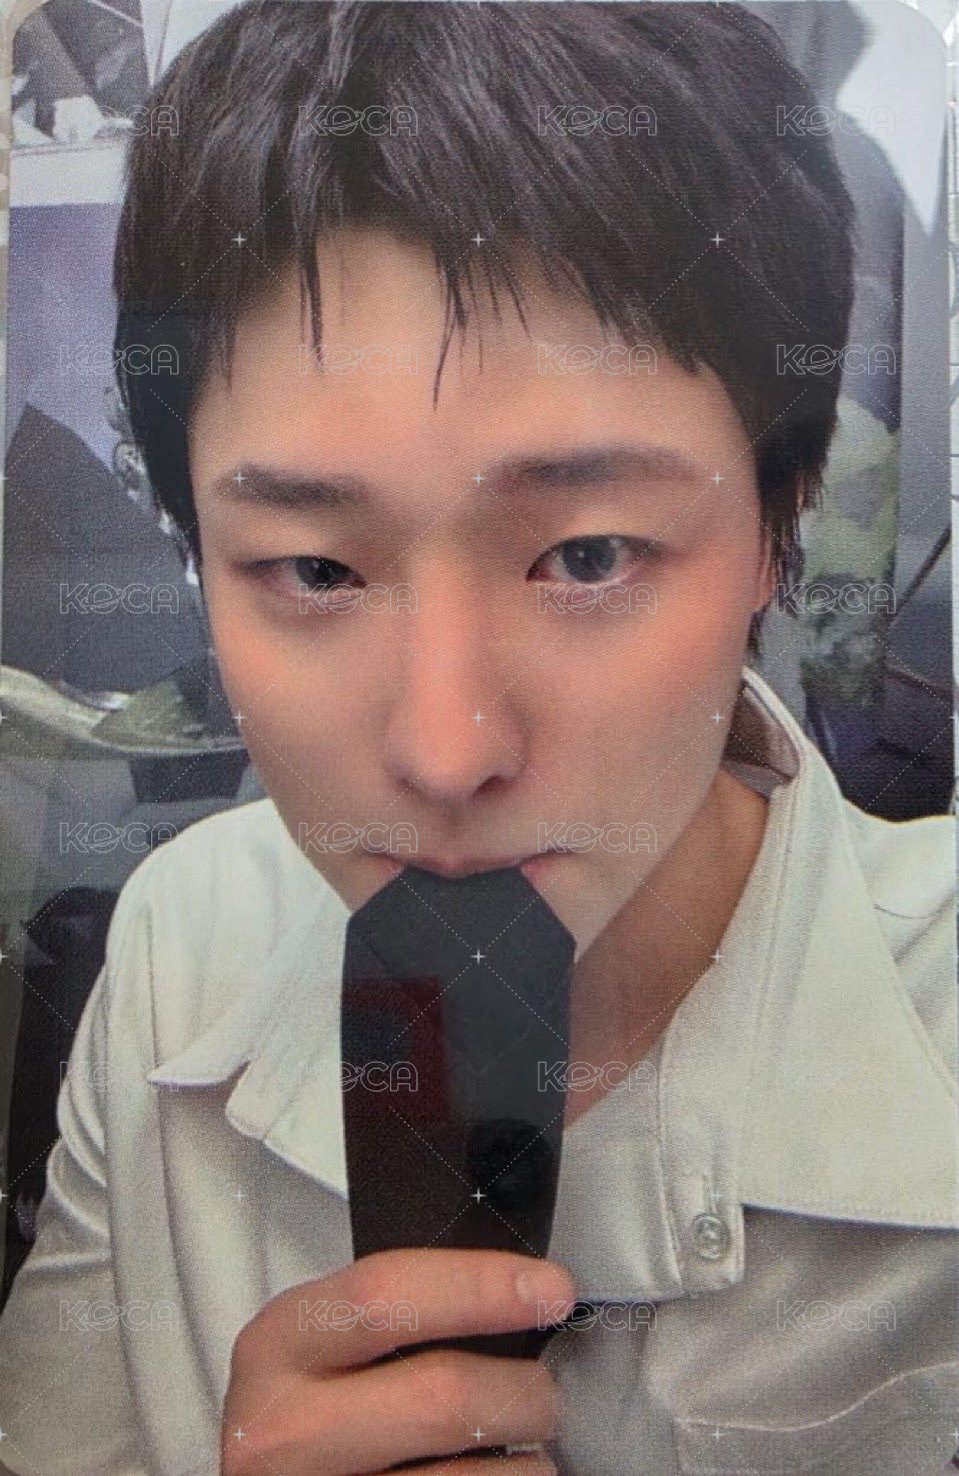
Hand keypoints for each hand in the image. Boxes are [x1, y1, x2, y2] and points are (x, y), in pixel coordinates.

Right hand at [221, 1247, 576, 1474]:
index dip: (480, 1286)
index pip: (387, 1295)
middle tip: (546, 1394)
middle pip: (441, 1396)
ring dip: (528, 1466)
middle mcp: (287, 1428)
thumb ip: (391, 1316)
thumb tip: (516, 1296)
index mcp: (282, 1344)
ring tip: (531, 1454)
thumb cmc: (302, 1405)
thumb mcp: (316, 1343)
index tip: (553, 1288)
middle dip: (523, 1390)